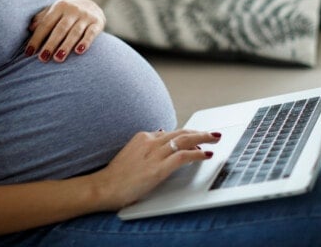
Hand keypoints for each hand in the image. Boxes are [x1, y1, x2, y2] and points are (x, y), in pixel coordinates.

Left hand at [25, 0, 105, 62]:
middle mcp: (72, 10)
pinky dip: (85, 42)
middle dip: (51, 44)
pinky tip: (79, 51)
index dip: (37, 38)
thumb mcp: (54, 12)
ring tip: (58, 59)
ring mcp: (86, 16)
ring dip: (66, 46)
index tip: (29, 53)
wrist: (92, 6)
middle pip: (60, 29)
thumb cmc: (66, 15)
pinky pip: (91, 33)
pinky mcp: (97, 23)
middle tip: (43, 58)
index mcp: (59, 7)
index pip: (46, 24)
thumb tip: (29, 28)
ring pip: (75, 33)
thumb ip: (42, 19)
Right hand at [88, 129, 220, 209]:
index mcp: (143, 136)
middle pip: (181, 132)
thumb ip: (147, 145)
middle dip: (200, 132)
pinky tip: (206, 155)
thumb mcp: (132, 153)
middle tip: (213, 133)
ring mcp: (155, 154)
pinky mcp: (159, 168)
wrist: (105, 187)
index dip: (188, 135)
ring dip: (203, 138)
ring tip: (215, 139)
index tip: (197, 139)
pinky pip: (184, 156)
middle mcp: (150, 141)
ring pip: (185, 140)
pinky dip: (197, 154)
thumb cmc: (117, 175)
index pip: (172, 132)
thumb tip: (162, 134)